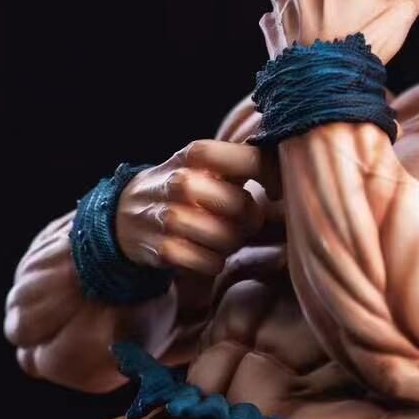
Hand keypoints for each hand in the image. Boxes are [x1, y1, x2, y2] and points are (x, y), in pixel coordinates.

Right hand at [114, 141, 274, 278]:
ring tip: (221, 238)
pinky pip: (207, 262)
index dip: (270, 174)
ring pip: (225, 237)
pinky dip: (213, 263)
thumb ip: (246, 162)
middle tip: (241, 222)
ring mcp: (166, 215)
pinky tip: (205, 254)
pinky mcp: (160, 248)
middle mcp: (179, 182)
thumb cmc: (185, 190)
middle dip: (249, 220)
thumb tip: (293, 172)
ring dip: (231, 243)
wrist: (126, 214)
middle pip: (240, 205)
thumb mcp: (206, 167)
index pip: (246, 158)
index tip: (276, 190)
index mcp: (195, 155)